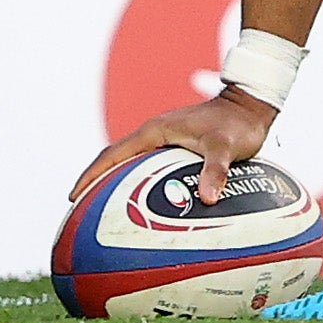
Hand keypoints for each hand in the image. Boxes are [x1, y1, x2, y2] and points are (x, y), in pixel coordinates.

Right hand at [68, 90, 273, 206]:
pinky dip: (139, 186)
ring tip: (102, 216)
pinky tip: (144, 209)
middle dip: (94, 185)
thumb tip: (207, 198)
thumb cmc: (236, 124)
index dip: (91, 176)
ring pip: (130, 166)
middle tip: (78, 214)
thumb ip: (215, 170)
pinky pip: (149, 170)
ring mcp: (164, 141)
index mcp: (155, 131)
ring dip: (114, 186)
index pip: (112, 155)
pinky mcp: (176, 148)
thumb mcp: (225, 147)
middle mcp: (155, 134)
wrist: (251, 106)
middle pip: (114, 162)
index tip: (72, 198)